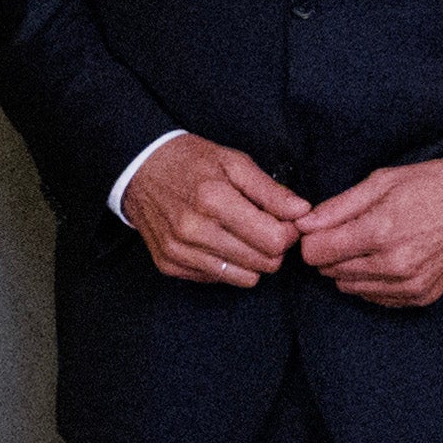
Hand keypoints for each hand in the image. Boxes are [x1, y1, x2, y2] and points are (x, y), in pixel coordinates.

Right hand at [122, 133, 308, 287]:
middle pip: (263, 264)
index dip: (288, 233)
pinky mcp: (169, 265)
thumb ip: (271, 190)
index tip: (283, 221)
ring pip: (244, 279)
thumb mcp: (234, 162)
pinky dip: (225, 265)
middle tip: (264, 228)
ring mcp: (179, 252)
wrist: (139, 170)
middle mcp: (194, 231)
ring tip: (241, 236)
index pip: (274, 241)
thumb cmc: (191, 162)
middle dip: (273, 248)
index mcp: (213, 200)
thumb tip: (302, 213)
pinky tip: (216, 242)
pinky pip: (217, 280)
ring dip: (251, 260)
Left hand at [295, 158, 442, 311]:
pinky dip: (370, 282)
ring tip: (369, 244)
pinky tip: (384, 260)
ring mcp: (409, 285)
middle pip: (329, 272)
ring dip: (348, 268)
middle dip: (329, 252)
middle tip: (347, 232)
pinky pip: (375, 298)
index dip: (311, 239)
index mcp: (380, 232)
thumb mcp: (385, 181)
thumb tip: (302, 224)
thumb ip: (339, 206)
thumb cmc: (437, 186)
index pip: (315, 253)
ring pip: (349, 287)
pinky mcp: (421, 297)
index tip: (321, 228)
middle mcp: (393, 265)